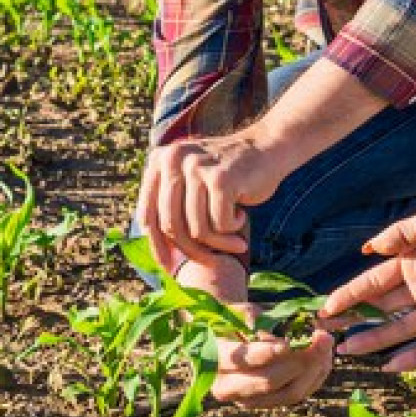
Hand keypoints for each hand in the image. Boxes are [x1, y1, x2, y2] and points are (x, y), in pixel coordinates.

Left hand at [135, 126, 283, 272]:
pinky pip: (219, 224)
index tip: (170, 268)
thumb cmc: (228, 176)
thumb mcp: (191, 184)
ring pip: (197, 229)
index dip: (157, 245)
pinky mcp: (220, 179)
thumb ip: (171, 208)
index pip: (148, 214)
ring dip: (219, 244)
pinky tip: (242, 215)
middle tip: (214, 261)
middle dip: (194, 250)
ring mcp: (196, 167)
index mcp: (159, 161)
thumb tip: (160, 259)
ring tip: (236, 240)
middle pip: (172, 225)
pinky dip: (232, 229)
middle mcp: (172, 159)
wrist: (267, 148)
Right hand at [173, 249, 334, 408]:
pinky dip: (315, 377)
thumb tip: (284, 343)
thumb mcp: (242, 313)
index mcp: (214, 359)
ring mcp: (249, 401)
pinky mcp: (268, 404)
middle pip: (269, 382)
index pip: (241, 361)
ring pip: (288, 393)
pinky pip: (297, 395)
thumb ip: (259, 325)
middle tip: (322, 337)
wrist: (228, 340)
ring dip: (313, 369)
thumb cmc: (236, 319)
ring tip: (327, 344)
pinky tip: (324, 357)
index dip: (265, 354)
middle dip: (300, 361)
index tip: (288, 343)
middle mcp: (227, 388)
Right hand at [318, 203, 415, 373]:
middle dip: (353, 320)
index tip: (326, 305)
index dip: (350, 294)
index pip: (373, 283)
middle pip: (379, 310)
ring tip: (346, 350)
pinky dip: (410, 358)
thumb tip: (368, 248)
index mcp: (410, 265)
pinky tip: (388, 366)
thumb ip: (399, 232)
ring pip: (397, 331)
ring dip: (372, 341)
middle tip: (326, 330)